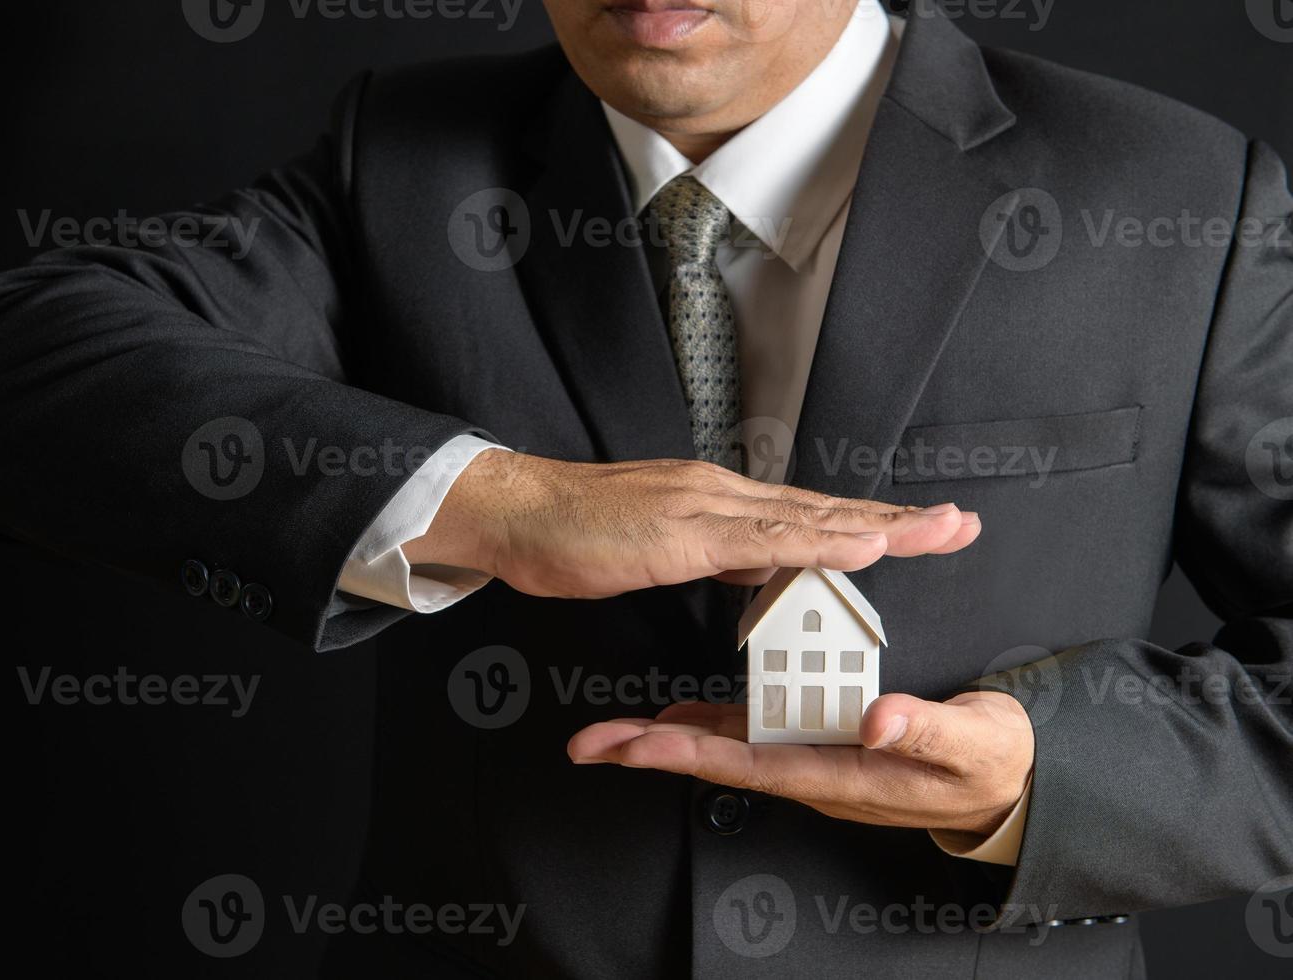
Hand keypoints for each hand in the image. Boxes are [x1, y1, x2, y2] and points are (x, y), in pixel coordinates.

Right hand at [403, 450, 980, 598]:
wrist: (515, 512)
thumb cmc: (575, 532)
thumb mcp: (659, 547)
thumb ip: (715, 555)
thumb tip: (760, 571)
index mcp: (719, 504)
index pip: (809, 517)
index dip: (869, 524)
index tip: (923, 528)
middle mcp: (722, 496)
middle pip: (825, 512)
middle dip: (898, 521)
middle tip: (962, 523)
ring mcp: (705, 509)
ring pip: (808, 520)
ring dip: (878, 527)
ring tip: (936, 531)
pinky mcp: (682, 533)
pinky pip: (762, 541)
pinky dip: (819, 545)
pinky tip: (861, 547)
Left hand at [566, 691, 1033, 836]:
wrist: (1007, 780)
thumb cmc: (991, 763)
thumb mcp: (972, 743)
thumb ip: (924, 729)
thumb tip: (874, 718)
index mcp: (842, 772)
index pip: (750, 764)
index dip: (689, 754)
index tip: (636, 745)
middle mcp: (814, 769)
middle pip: (718, 759)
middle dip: (652, 750)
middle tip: (591, 741)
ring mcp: (812, 756)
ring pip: (726, 748)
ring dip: (668, 739)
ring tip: (612, 731)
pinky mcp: (817, 739)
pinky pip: (752, 734)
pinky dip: (709, 725)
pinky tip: (678, 717)